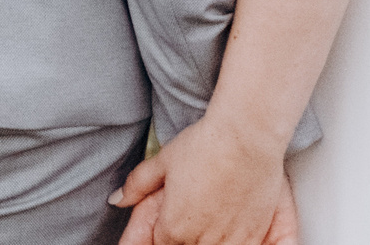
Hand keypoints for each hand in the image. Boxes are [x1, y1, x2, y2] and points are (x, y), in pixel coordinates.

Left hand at [109, 115, 297, 244]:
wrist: (247, 136)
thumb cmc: (204, 144)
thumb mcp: (163, 160)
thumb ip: (137, 185)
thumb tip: (116, 200)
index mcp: (173, 226)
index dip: (168, 231)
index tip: (177, 216)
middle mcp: (200, 239)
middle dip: (189, 235)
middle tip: (198, 209)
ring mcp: (229, 240)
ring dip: (211, 239)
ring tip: (213, 217)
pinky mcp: (254, 235)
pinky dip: (233, 240)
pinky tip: (231, 225)